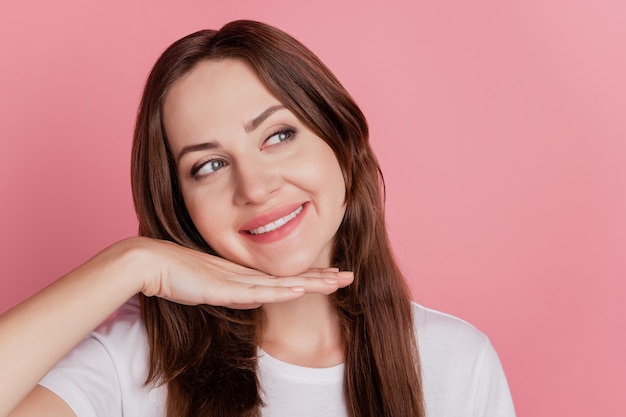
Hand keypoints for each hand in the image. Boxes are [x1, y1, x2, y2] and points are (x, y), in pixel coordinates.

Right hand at [127, 237, 352, 308]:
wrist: (150, 262)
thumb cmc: (176, 273)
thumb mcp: (211, 287)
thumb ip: (233, 292)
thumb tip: (255, 298)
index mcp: (245, 274)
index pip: (285, 277)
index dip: (310, 277)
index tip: (332, 276)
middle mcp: (246, 275)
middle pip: (291, 277)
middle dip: (321, 277)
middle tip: (349, 276)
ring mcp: (236, 279)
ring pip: (282, 283)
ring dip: (311, 283)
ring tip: (338, 281)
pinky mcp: (223, 286)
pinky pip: (258, 291)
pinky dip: (281, 291)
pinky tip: (300, 289)